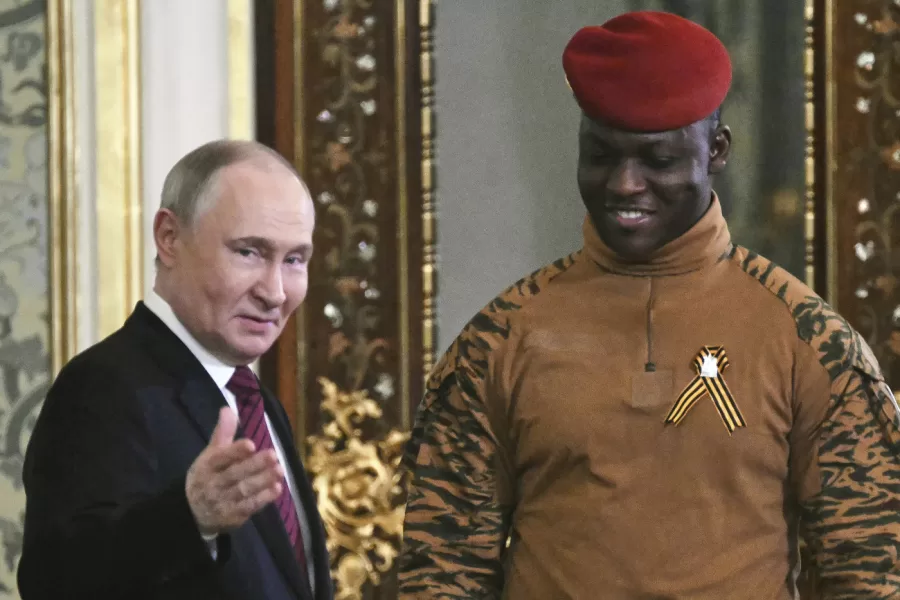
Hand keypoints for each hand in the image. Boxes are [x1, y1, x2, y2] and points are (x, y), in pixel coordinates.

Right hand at [186, 407, 283, 535]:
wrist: (192, 512)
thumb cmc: (208, 475)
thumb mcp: (211, 454)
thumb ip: (222, 433)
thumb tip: (227, 409)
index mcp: (207, 466)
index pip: (220, 458)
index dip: (235, 451)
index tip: (251, 444)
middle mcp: (213, 484)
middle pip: (235, 474)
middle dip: (255, 465)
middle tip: (274, 455)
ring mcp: (222, 502)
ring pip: (244, 491)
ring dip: (263, 481)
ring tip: (280, 470)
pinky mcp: (232, 517)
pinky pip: (249, 507)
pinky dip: (263, 498)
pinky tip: (277, 488)